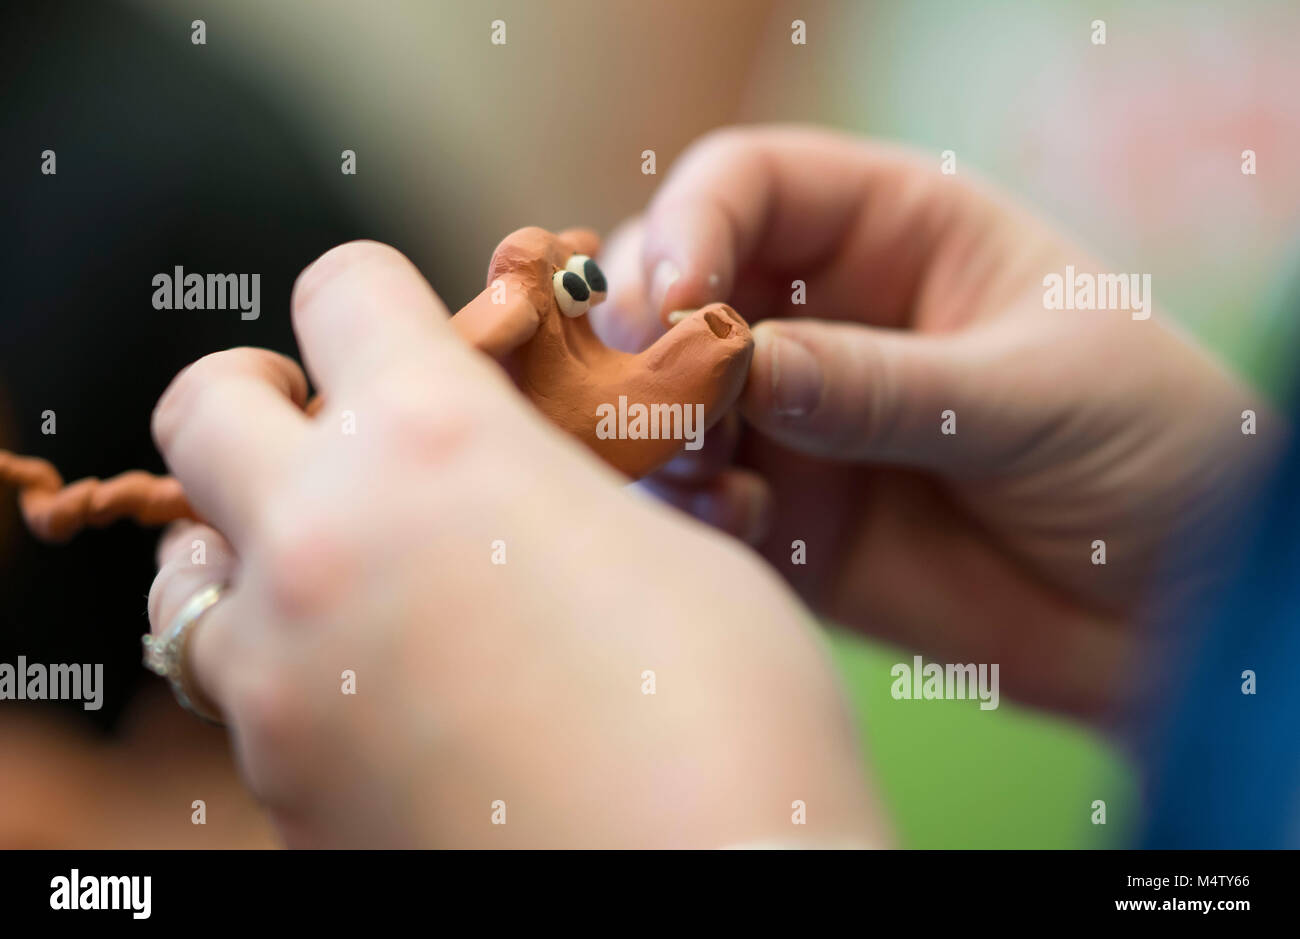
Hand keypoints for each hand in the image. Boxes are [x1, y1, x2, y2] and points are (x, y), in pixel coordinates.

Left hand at [145, 241, 880, 846]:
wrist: (722, 903)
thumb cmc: (735, 719)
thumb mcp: (665, 546)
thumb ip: (544, 481)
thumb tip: (505, 469)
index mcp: (437, 449)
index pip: (339, 290)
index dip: (379, 296)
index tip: (410, 331)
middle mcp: (323, 550)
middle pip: (204, 409)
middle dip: (265, 399)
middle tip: (336, 431)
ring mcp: (279, 687)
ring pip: (192, 574)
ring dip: (258, 548)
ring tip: (357, 578)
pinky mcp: (282, 795)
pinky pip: (244, 697)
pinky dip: (294, 669)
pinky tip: (394, 695)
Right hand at [594, 125, 1278, 724]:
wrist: (1177, 603)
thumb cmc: (1149, 445)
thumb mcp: (1030, 392)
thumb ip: (881, 383)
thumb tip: (737, 368)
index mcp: (893, 232)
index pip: (750, 187)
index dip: (693, 225)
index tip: (676, 300)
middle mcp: (824, 317)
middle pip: (678, 284)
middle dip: (641, 325)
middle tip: (642, 384)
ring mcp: (797, 419)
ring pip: (667, 396)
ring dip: (650, 421)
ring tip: (687, 459)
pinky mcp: (788, 517)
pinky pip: (701, 501)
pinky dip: (690, 508)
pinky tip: (733, 519)